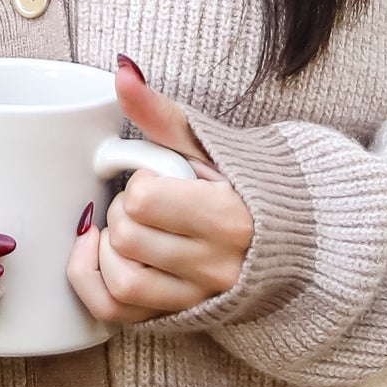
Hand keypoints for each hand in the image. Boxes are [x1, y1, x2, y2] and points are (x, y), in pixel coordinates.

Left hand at [66, 58, 252, 328]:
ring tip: (126, 230)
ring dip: (108, 251)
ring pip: (121, 282)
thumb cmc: (247, 186)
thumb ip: (161, 113)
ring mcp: (199, 298)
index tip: (156, 179)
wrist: (293, 236)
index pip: (145, 200)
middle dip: (123, 212)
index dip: (140, 183)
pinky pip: (118, 314)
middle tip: (142, 202)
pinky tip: (100, 256)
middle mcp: (216, 265)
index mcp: (228, 217)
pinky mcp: (181, 317)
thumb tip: (122, 69)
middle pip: (128, 238)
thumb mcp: (207, 146)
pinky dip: (94, 284)